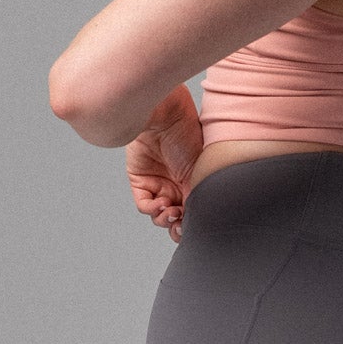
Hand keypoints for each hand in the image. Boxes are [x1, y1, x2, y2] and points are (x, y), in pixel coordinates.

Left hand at [126, 86, 202, 243]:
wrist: (166, 117)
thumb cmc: (189, 136)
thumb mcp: (202, 174)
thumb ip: (199, 199)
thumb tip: (197, 223)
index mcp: (194, 184)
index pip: (192, 214)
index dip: (191, 225)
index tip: (194, 227)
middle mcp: (176, 187)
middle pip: (175, 220)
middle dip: (177, 227)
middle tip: (180, 223)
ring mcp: (158, 185)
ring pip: (159, 216)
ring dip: (165, 218)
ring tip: (172, 210)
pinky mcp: (140, 182)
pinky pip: (145, 205)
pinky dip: (154, 209)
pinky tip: (162, 203)